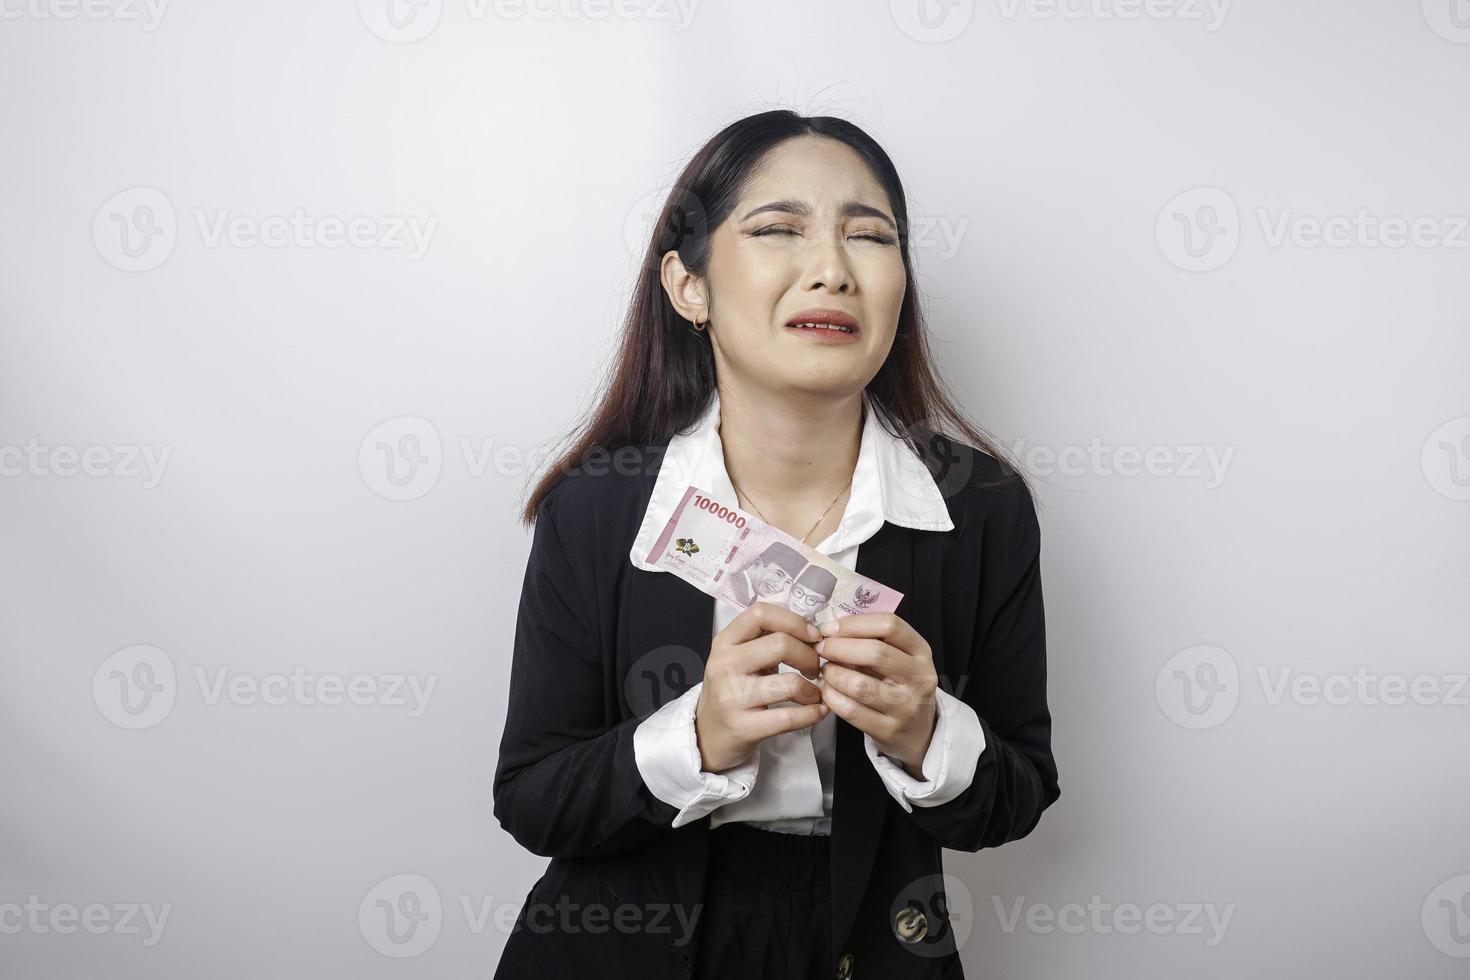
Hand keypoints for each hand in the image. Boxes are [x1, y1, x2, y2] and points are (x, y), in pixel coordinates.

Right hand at [694, 602, 826, 772]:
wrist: (708, 735)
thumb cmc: (733, 691)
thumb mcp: (739, 659)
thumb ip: (766, 640)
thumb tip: (812, 634)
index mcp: (725, 641)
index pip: (761, 614)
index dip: (795, 621)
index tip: (813, 637)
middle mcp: (724, 664)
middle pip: (781, 644)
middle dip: (810, 656)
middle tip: (816, 669)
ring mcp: (730, 697)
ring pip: (789, 683)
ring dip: (814, 690)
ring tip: (816, 694)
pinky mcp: (741, 727)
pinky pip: (788, 718)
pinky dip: (812, 714)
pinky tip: (817, 712)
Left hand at [815, 612, 938, 778]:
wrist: (918, 731)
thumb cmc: (900, 685)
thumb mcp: (899, 658)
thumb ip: (872, 641)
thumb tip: (830, 630)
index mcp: (921, 651)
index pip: (889, 625)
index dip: (854, 624)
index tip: (830, 628)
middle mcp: (919, 677)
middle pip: (875, 653)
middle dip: (838, 647)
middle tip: (820, 649)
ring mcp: (906, 706)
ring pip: (860, 685)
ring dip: (833, 674)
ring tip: (825, 671)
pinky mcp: (889, 730)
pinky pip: (851, 710)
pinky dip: (832, 697)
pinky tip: (827, 691)